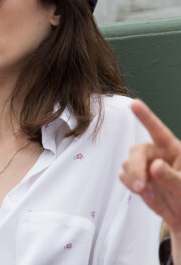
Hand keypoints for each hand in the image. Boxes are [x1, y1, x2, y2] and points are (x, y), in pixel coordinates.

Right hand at [120, 99, 180, 230]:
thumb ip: (173, 177)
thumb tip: (155, 165)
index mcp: (173, 149)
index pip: (158, 130)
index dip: (146, 116)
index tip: (134, 104)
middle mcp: (156, 153)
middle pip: (138, 150)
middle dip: (136, 168)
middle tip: (139, 187)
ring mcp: (144, 165)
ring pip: (127, 163)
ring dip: (133, 178)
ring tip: (146, 192)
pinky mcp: (134, 177)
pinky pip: (124, 176)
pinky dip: (130, 185)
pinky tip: (144, 193)